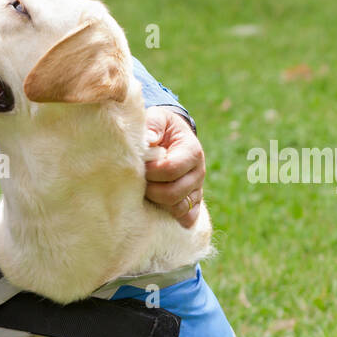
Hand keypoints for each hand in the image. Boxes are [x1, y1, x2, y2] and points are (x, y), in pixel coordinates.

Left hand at [143, 106, 204, 227]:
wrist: (171, 136)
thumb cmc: (160, 127)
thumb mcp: (157, 118)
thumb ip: (153, 125)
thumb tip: (150, 139)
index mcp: (191, 151)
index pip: (170, 170)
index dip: (150, 172)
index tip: (139, 167)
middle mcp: (198, 172)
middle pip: (174, 193)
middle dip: (151, 190)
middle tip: (138, 182)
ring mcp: (197, 188)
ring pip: (179, 207)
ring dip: (158, 203)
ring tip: (145, 191)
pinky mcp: (193, 200)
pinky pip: (188, 217)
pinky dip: (175, 218)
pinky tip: (161, 212)